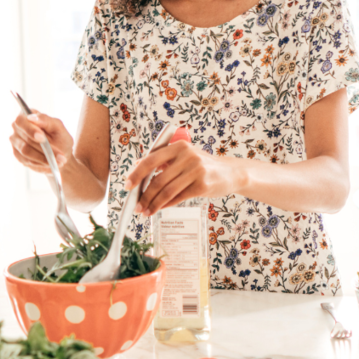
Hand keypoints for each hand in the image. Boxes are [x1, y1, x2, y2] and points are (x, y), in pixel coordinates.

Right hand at [9, 111, 74, 173]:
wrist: (59, 155)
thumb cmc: (59, 138)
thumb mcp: (58, 127)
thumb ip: (46, 120)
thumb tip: (32, 117)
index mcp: (26, 116)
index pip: (21, 121)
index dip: (31, 130)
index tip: (42, 137)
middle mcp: (18, 128)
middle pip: (24, 138)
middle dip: (42, 147)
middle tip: (57, 154)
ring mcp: (16, 142)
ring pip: (26, 151)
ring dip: (44, 157)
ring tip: (60, 161)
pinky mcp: (18, 155)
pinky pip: (27, 161)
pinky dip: (41, 163)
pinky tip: (51, 164)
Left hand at [127, 140, 242, 216]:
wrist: (231, 173)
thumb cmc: (203, 166)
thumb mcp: (185, 157)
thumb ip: (164, 161)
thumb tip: (137, 168)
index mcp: (179, 146)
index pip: (151, 160)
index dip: (137, 174)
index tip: (127, 186)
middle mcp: (187, 156)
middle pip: (158, 180)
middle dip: (144, 196)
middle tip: (136, 206)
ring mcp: (196, 171)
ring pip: (167, 191)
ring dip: (153, 204)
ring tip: (145, 212)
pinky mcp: (202, 185)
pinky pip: (178, 198)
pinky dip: (166, 205)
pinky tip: (159, 209)